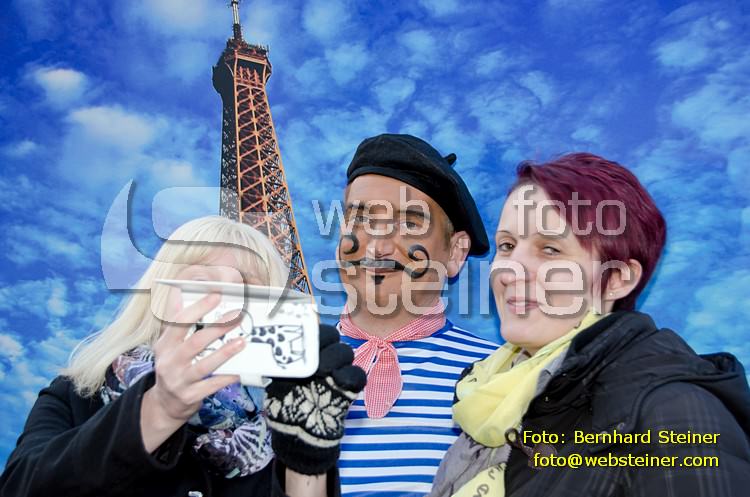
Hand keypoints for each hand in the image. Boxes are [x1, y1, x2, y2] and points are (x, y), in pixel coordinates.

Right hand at [140, 293, 245, 451]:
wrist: (164, 403)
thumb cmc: (172, 366)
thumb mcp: (167, 344)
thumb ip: (173, 321)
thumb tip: (177, 293)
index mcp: (164, 345)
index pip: (180, 322)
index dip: (198, 307)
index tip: (217, 295)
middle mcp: (169, 362)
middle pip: (195, 342)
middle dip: (218, 328)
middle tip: (237, 316)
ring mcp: (178, 380)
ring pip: (204, 365)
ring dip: (225, 352)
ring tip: (242, 341)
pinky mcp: (189, 396)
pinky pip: (211, 386)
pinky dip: (226, 377)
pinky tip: (239, 370)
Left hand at [264, 324, 366, 474]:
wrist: (298, 436)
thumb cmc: (284, 408)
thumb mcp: (275, 385)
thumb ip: (278, 368)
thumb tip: (270, 351)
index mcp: (304, 355)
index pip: (312, 332)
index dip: (312, 331)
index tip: (305, 339)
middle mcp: (322, 359)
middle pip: (332, 337)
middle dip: (325, 343)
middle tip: (315, 359)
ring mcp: (337, 372)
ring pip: (345, 352)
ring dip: (336, 359)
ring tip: (325, 373)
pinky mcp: (349, 388)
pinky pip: (358, 374)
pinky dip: (351, 376)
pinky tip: (339, 382)